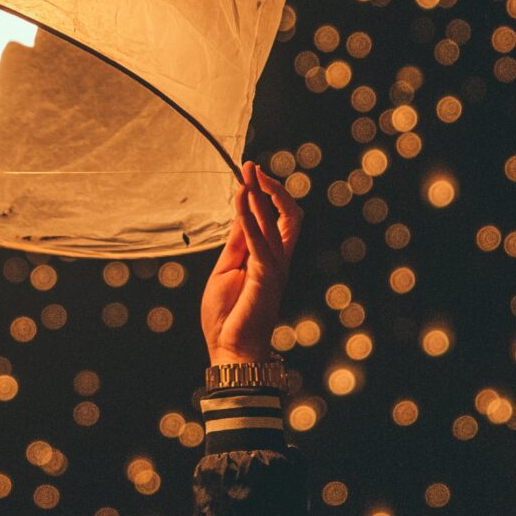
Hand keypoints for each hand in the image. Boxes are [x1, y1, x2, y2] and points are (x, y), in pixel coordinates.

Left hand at [199, 162, 302, 364]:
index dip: (266, 194)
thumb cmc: (228, 315)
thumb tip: (240, 212)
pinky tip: (240, 202)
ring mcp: (275, 268)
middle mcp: (279, 260)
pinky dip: (250, 218)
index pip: (277, 218)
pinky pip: (259, 241)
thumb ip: (237, 242)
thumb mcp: (227, 269)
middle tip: (253, 166)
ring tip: (247, 175)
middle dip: (271, 187)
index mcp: (270, 259)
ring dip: (260, 195)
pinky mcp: (266, 276)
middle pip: (288, 215)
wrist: (230, 349)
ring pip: (276, 222)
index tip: (250, 174)